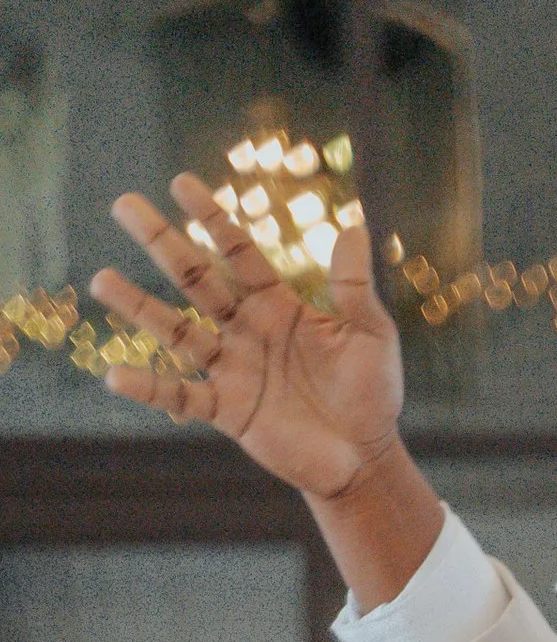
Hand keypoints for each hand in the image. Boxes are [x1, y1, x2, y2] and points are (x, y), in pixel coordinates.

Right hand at [93, 177, 403, 495]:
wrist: (365, 458)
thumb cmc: (372, 394)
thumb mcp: (370, 334)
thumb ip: (354, 286)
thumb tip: (354, 224)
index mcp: (277, 305)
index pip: (238, 252)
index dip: (212, 218)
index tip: (180, 183)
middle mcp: (246, 330)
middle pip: (195, 279)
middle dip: (161, 242)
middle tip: (123, 205)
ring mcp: (232, 369)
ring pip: (176, 331)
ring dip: (139, 306)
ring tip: (100, 279)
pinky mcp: (227, 411)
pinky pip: (181, 397)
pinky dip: (149, 388)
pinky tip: (114, 375)